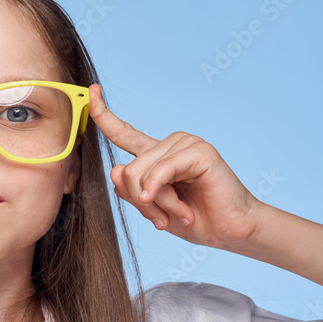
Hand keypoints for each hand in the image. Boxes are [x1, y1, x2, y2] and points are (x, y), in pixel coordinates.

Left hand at [87, 84, 262, 249]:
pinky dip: (162, 193)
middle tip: (164, 220)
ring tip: (180, 214)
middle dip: (141, 203)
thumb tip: (115, 169)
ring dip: (158, 204)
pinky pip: (162, 171)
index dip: (104, 114)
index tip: (92, 90)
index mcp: (155, 155)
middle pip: (127, 171)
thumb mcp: (152, 209)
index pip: (123, 132)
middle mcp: (169, 144)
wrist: (230, 231)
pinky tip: (177, 210)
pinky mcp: (199, 151)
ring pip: (141, 174)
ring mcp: (185, 143)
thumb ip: (131, 191)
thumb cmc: (194, 219)